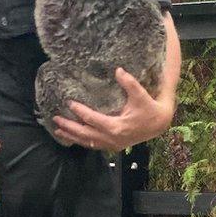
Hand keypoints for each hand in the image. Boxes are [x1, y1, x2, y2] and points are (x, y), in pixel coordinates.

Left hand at [52, 68, 175, 152]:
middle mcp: (112, 139)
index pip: (92, 119)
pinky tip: (74, 137)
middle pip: (85, 134)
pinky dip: (82, 141)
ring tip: (58, 130)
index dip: (79, 111)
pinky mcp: (114, 146)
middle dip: (69, 127)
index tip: (69, 102)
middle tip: (55, 119)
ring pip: (88, 142)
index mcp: (116, 127)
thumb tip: (118, 70)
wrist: (159, 124)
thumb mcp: (141, 95)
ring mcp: (112, 144)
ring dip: (73, 136)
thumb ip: (130, 83)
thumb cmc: (149, 108)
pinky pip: (94, 145)